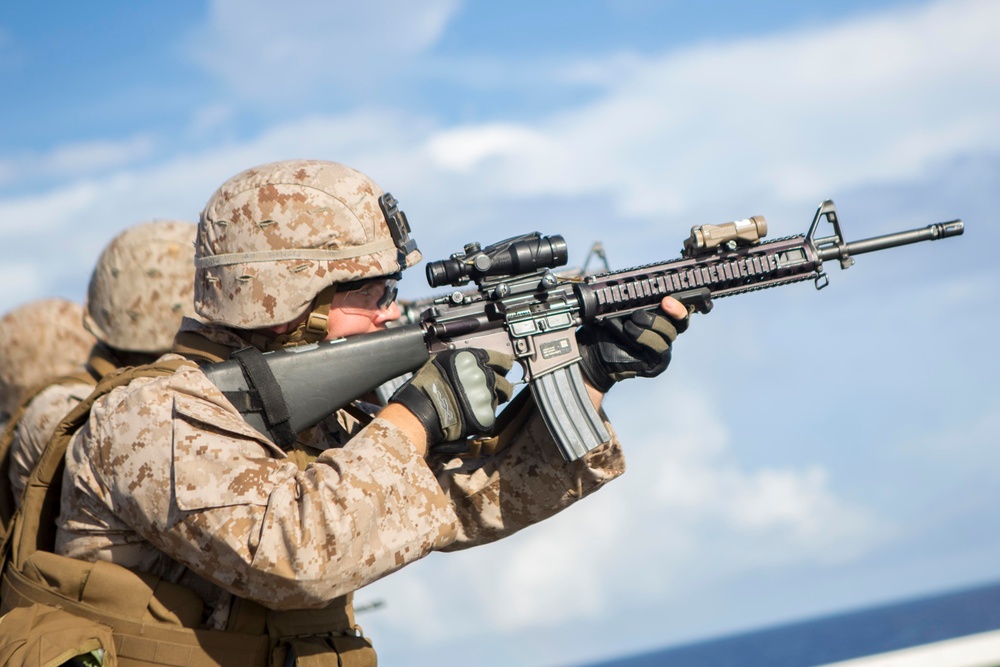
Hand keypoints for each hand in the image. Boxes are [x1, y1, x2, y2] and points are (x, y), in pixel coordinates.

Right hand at [389, 348, 513, 444]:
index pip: (501, 359)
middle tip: (493, 391)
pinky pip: (490, 414)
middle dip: (500, 386)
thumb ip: (461, 362)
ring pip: (499, 398)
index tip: (507, 368)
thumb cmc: (425, 387)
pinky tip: (471, 416)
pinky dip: (483, 415)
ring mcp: (486, 395)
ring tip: (479, 405)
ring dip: (493, 400)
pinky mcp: (486, 415)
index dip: (505, 365)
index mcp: (473, 359)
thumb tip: (469, 363)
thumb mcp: (441, 362)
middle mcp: (483, 375)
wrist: (421, 411)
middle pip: (503, 380)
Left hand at [576, 296, 689, 392]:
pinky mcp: (658, 363)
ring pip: (670, 332)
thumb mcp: (620, 310)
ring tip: (630, 322)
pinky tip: (631, 333)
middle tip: (664, 302)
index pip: (679, 311)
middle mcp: (664, 333)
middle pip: (681, 321)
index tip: (670, 297)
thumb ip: (635, 300)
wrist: (594, 352)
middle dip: (674, 310)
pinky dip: (646, 338)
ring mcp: (663, 348)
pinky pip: (661, 348)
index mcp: (659, 318)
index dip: (680, 304)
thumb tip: (645, 287)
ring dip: (651, 323)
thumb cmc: (606, 330)